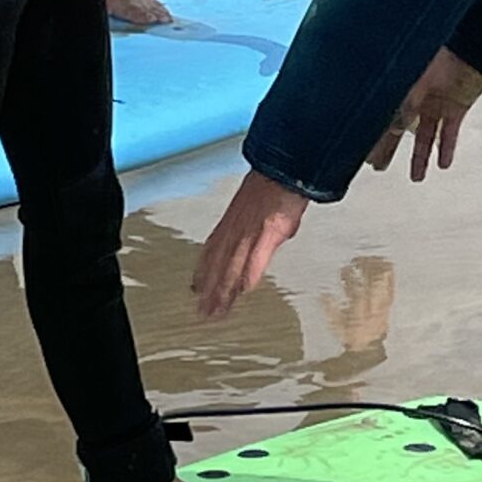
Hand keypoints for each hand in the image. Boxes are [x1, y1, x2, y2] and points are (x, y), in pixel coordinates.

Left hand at [193, 169, 308, 319]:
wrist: (285, 169)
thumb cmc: (273, 187)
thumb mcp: (254, 211)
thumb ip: (254, 233)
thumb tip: (262, 247)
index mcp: (230, 224)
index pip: (211, 254)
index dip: (202, 274)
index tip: (196, 290)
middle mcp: (235, 229)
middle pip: (218, 266)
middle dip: (210, 291)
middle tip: (203, 312)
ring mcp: (251, 231)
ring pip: (232, 266)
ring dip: (224, 290)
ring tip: (218, 310)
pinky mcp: (269, 231)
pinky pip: (257, 257)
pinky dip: (249, 274)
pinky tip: (244, 290)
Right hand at [367, 49, 481, 180]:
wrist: (473, 46)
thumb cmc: (441, 54)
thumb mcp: (413, 83)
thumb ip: (403, 108)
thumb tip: (395, 130)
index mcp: (400, 86)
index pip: (381, 117)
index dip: (372, 137)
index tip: (364, 155)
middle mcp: (416, 96)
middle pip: (398, 129)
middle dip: (388, 148)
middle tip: (379, 165)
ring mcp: (436, 102)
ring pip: (425, 135)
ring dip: (420, 157)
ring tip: (416, 177)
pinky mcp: (457, 106)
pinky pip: (450, 132)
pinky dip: (447, 148)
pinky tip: (443, 164)